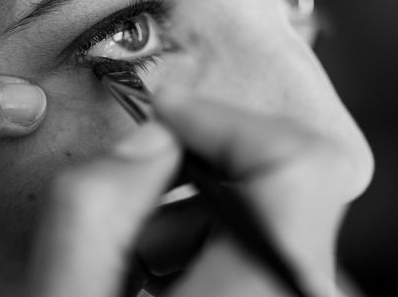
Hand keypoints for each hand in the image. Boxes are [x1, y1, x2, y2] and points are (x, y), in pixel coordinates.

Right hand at [30, 88, 371, 296]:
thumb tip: (153, 137)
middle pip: (280, 181)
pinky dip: (213, 243)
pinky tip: (167, 282)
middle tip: (137, 199)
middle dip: (198, 172)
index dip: (229, 121)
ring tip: (144, 263)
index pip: (300, 163)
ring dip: (199, 214)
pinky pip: (267, 247)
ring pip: (270, 213)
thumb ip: (97, 203)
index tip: (166, 118)